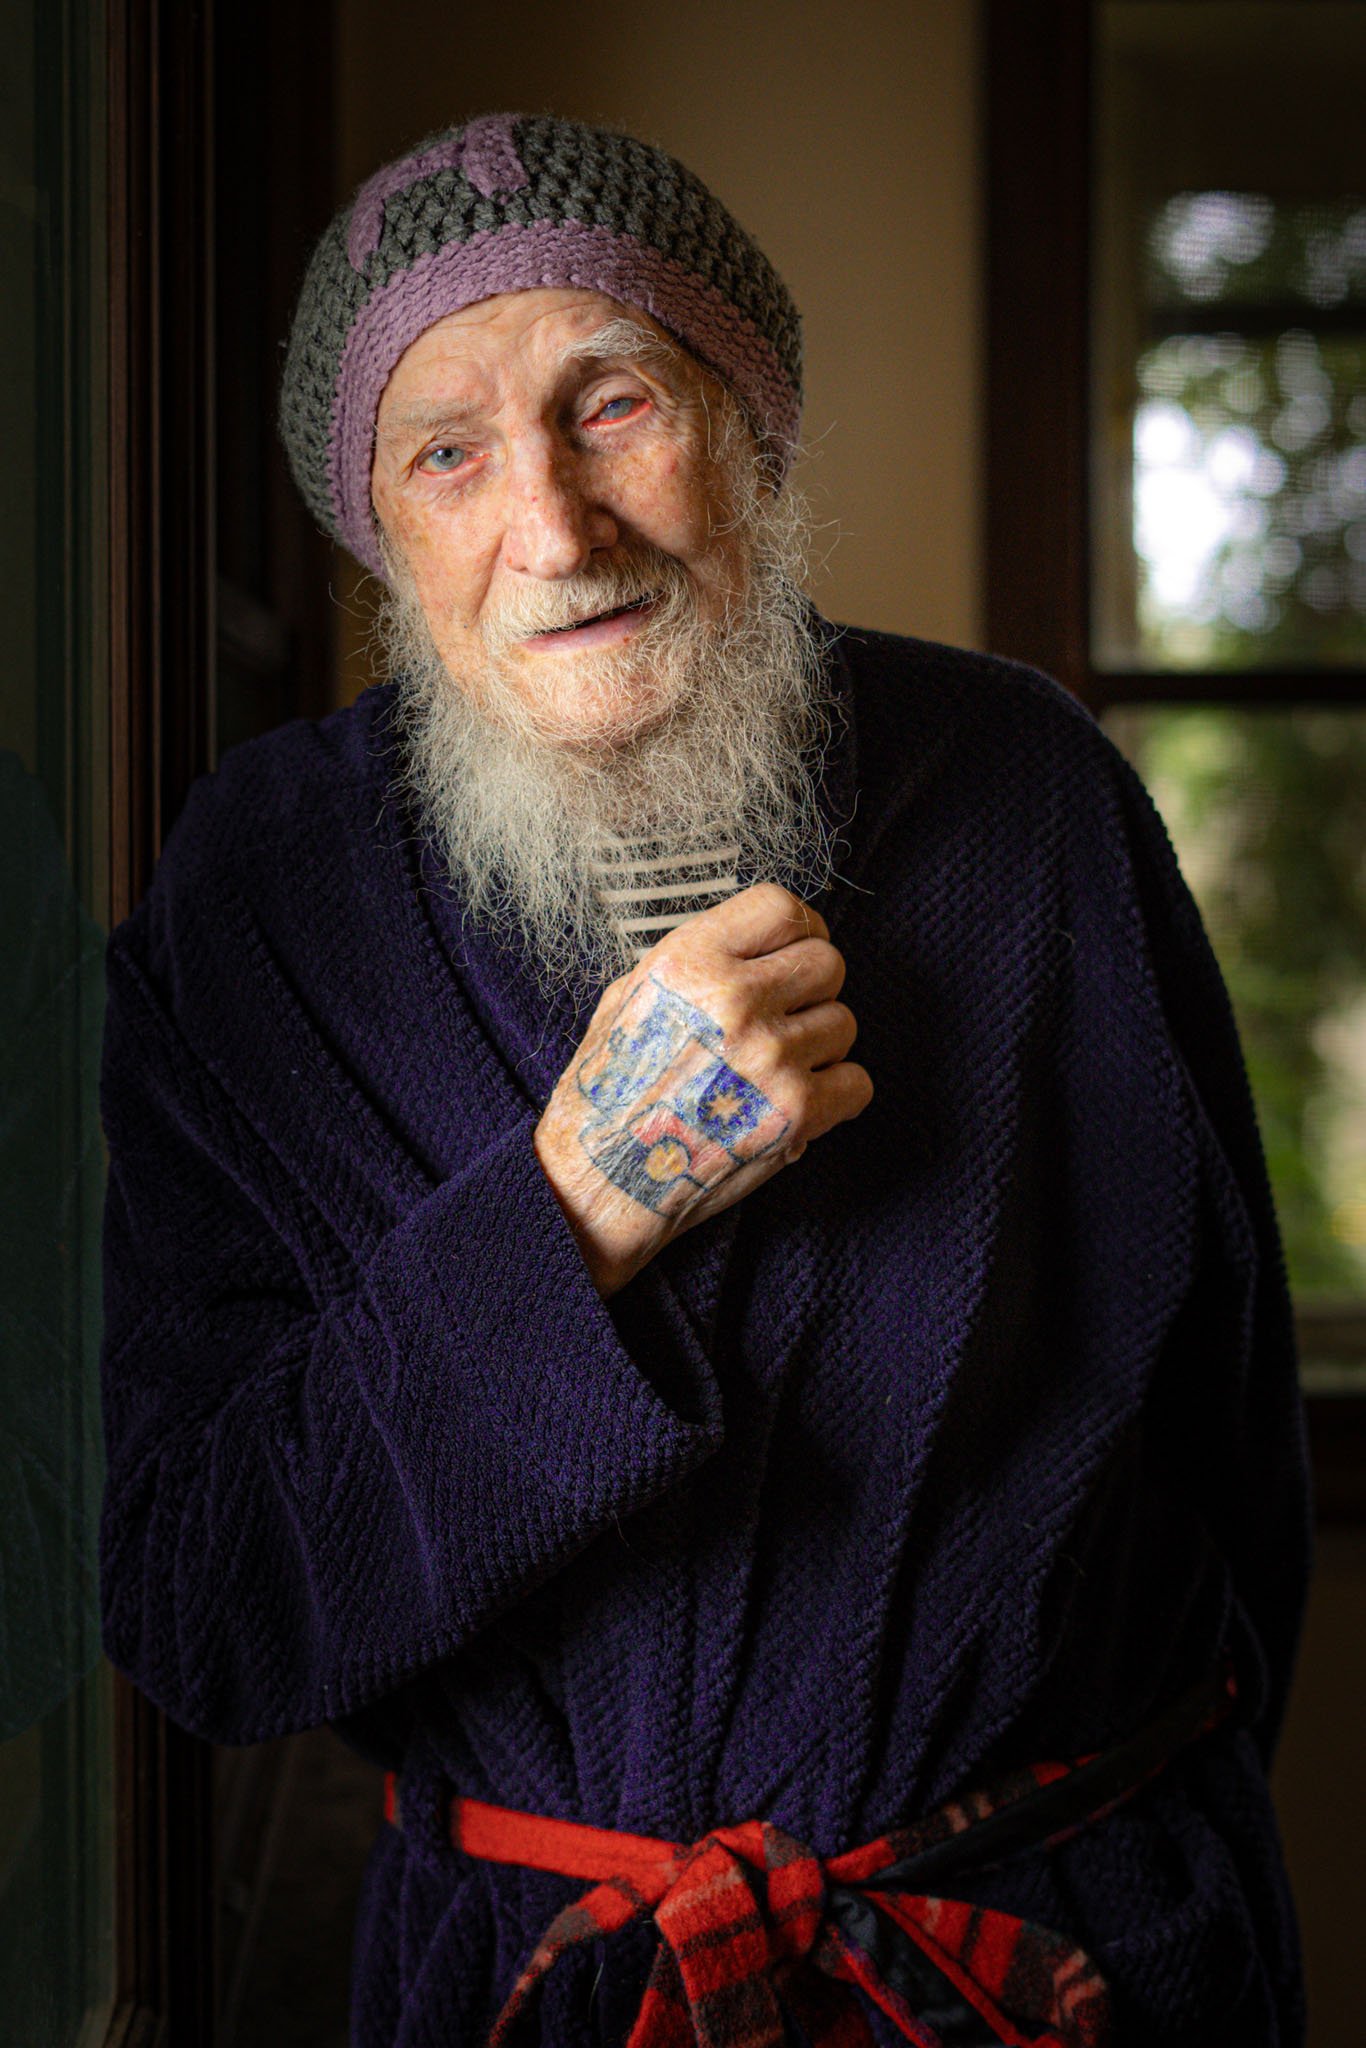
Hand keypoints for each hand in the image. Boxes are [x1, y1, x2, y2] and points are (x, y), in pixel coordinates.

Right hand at [532, 882, 873, 1298]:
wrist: (599, 1179)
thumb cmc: (607, 1093)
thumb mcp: (628, 998)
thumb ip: (695, 963)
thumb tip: (755, 946)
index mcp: (689, 962)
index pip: (782, 908)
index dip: (800, 928)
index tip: (797, 949)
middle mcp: (733, 1001)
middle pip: (827, 963)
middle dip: (812, 990)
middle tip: (784, 1018)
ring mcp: (769, 1057)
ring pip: (844, 1023)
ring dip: (819, 1046)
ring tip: (774, 1070)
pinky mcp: (796, 1113)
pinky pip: (857, 1081)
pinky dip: (836, 1096)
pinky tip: (795, 1102)